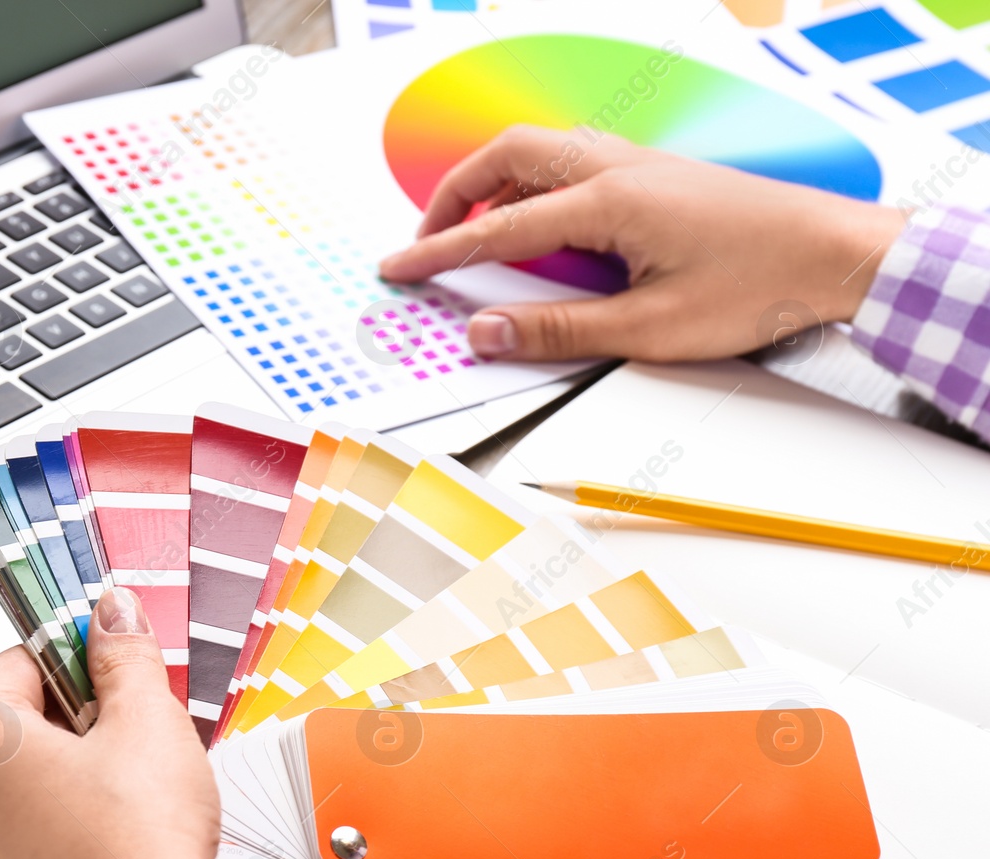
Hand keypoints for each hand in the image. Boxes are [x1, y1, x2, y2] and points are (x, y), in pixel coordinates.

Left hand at [0, 588, 276, 858]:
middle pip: (15, 722)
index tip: (106, 651)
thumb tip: (112, 613)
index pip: (10, 662)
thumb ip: (124, 656)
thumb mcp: (149, 722)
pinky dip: (73, 822)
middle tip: (134, 718)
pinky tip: (125, 832)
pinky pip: (35, 836)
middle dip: (76, 712)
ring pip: (27, 783)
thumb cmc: (142, 849)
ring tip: (137, 782)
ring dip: (75, 768)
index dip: (66, 650)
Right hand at [378, 125, 906, 362]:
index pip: (498, 227)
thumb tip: (489, 331)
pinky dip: (531, 186)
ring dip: (493, 185)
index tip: (397, 269)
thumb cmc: (760, 286)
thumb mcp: (652, 328)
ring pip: (539, 152)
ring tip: (471, 234)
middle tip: (427, 242)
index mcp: (610, 202)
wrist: (836, 254)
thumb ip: (561, 331)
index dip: (439, 253)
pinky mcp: (655, 174)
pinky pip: (571, 162)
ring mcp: (638, 164)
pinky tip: (536, 224)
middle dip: (454, 196)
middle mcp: (618, 169)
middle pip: (507, 156)